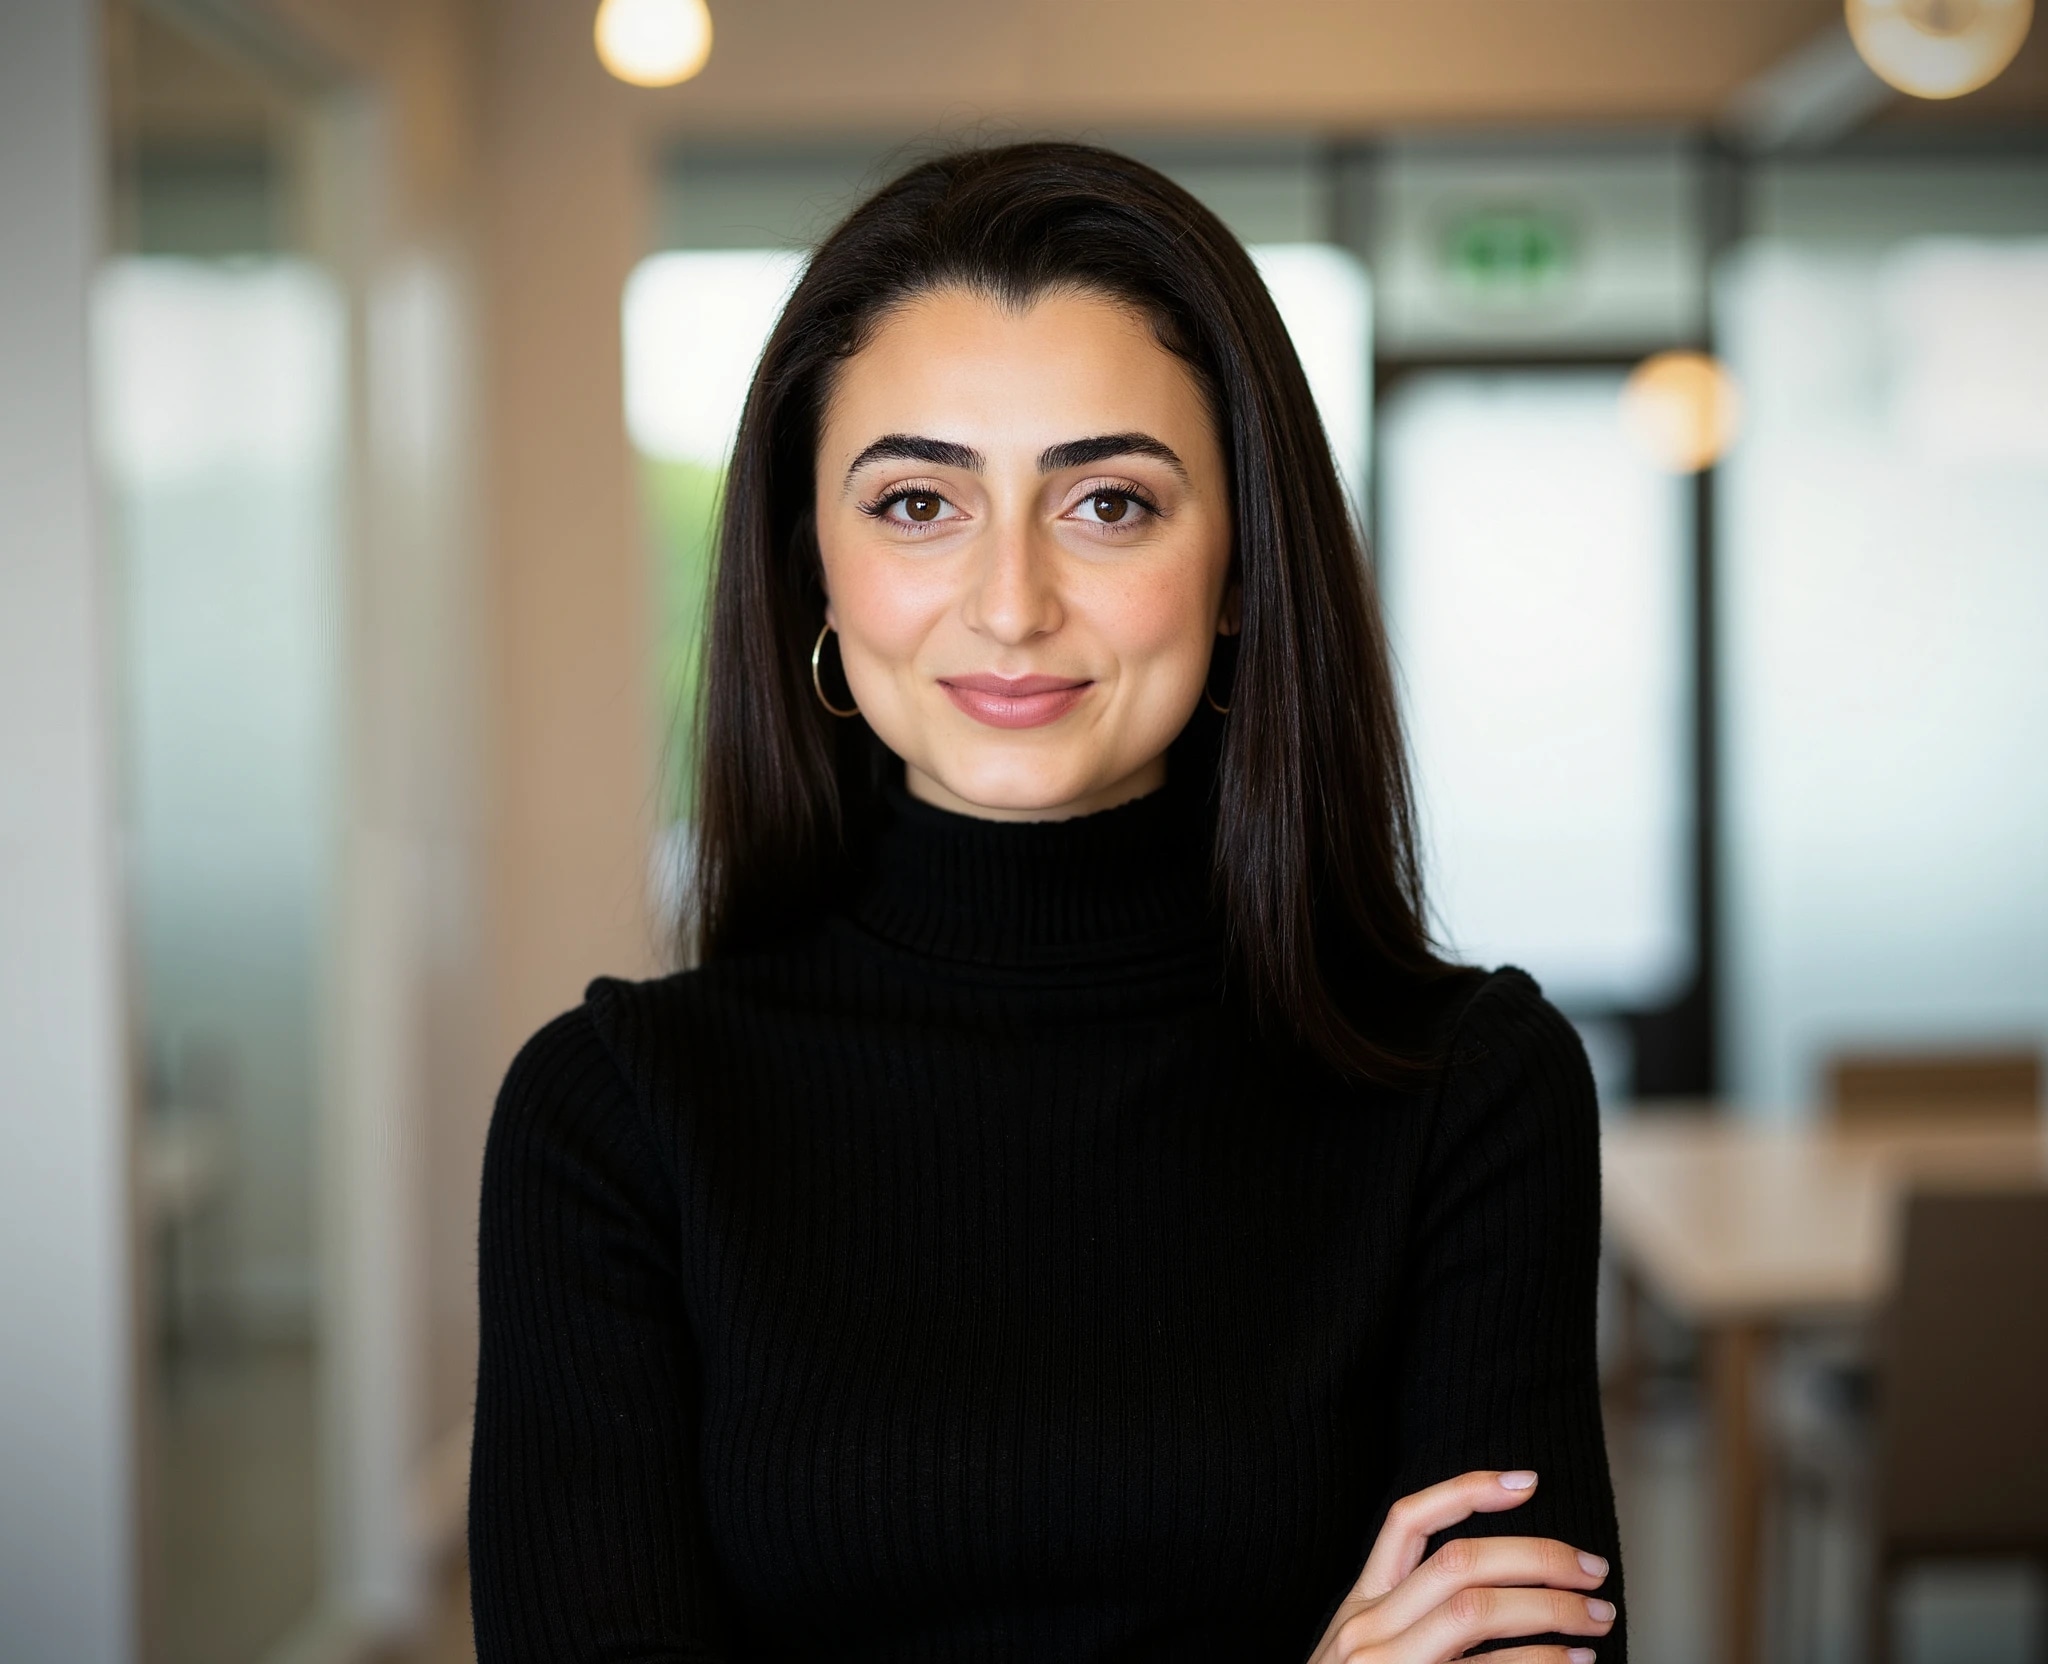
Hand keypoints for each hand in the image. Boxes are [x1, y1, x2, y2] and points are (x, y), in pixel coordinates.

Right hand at [1304, 1470, 1615, 1663]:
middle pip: (1459, 1562)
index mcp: (1361, 1606)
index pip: (1407, 1521)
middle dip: (1538, 1557)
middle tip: (1593, 1569)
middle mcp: (1369, 1629)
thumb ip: (1413, 1615)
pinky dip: (1539, 1661)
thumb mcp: (1370, 1650)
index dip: (1467, 1491)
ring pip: (1476, 1611)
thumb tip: (1503, 1583)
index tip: (1528, 1482)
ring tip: (1597, 1617)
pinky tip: (1573, 1661)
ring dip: (1551, 1608)